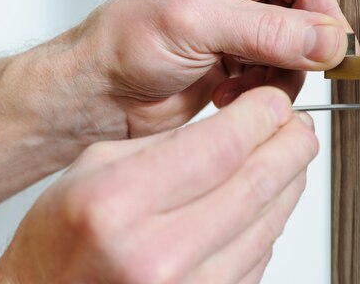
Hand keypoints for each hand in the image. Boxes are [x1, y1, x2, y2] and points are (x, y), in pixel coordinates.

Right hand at [0, 87, 318, 283]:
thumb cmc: (62, 239)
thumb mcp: (95, 167)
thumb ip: (168, 143)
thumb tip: (241, 123)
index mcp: (118, 203)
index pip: (221, 147)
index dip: (262, 116)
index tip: (275, 103)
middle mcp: (155, 254)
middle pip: (256, 183)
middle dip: (291, 144)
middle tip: (298, 127)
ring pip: (268, 222)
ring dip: (287, 182)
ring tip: (284, 158)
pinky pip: (259, 256)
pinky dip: (268, 221)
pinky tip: (259, 201)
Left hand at [27, 0, 350, 142]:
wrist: (99, 92)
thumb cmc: (125, 42)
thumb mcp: (199, 22)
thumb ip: (270, 31)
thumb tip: (329, 39)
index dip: (323, 14)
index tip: (330, 52)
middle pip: (306, 15)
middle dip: (297, 51)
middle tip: (278, 72)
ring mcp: (239, 26)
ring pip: (296, 52)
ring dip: (277, 76)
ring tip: (240, 86)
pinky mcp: (237, 61)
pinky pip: (277, 77)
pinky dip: (263, 93)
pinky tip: (229, 94)